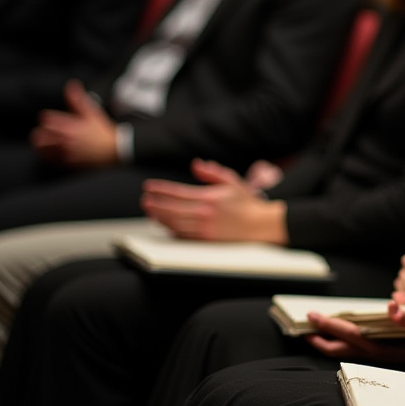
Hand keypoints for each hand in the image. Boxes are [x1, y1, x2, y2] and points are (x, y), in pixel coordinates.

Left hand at [30, 80, 117, 165]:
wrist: (115, 150)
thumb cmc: (103, 131)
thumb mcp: (92, 112)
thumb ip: (78, 99)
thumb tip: (71, 85)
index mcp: (70, 126)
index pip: (47, 119)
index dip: (47, 117)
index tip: (51, 118)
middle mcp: (65, 140)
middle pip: (40, 135)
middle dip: (41, 131)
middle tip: (45, 130)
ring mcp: (65, 152)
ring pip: (41, 148)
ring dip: (40, 144)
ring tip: (44, 141)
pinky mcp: (67, 163)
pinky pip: (49, 160)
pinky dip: (46, 155)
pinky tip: (50, 152)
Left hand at [141, 158, 288, 243]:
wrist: (260, 225)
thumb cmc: (247, 202)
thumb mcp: (232, 181)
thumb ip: (212, 173)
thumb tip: (195, 165)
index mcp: (209, 197)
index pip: (178, 192)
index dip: (161, 189)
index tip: (149, 187)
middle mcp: (204, 214)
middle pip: (171, 209)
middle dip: (155, 204)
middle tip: (145, 200)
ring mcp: (204, 229)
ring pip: (174, 223)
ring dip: (160, 217)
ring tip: (150, 212)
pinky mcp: (206, 240)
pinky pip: (182, 235)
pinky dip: (171, 229)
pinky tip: (165, 225)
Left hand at [303, 303, 404, 363]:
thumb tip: (392, 304)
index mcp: (383, 348)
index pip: (349, 336)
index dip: (329, 326)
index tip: (312, 316)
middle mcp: (377, 355)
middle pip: (340, 350)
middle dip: (319, 339)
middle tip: (302, 327)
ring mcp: (378, 356)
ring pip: (345, 352)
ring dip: (327, 342)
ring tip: (313, 332)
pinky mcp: (382, 353)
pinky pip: (353, 349)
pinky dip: (340, 342)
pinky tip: (338, 334)